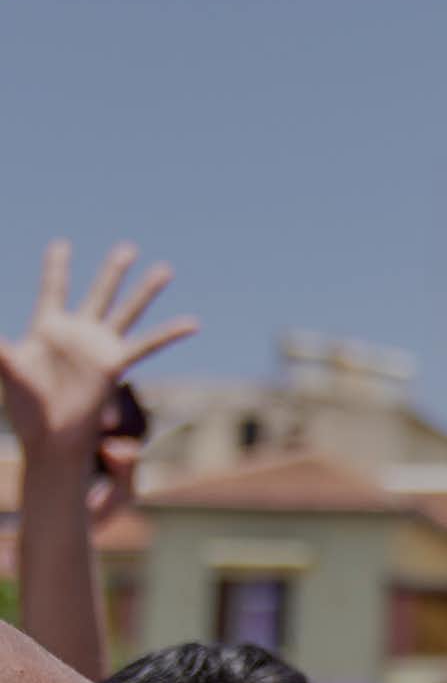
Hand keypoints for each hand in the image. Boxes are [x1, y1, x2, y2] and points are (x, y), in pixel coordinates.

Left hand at [0, 243, 194, 464]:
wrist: (50, 437)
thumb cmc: (25, 408)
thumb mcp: (7, 369)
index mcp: (48, 328)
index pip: (54, 290)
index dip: (57, 267)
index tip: (61, 245)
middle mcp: (78, 334)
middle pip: (99, 294)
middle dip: (113, 271)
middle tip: (129, 247)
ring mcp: (99, 348)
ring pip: (126, 312)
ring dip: (145, 291)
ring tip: (165, 269)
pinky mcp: (114, 365)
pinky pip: (146, 346)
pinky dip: (169, 334)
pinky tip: (191, 323)